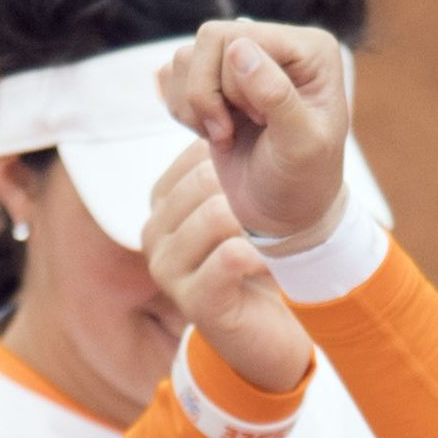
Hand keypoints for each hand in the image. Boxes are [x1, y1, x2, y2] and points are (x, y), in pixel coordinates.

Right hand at [144, 143, 309, 400]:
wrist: (267, 336)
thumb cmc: (257, 261)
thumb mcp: (239, 204)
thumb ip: (227, 163)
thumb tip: (232, 102)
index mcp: (162, 202)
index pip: (195, 153)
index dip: (240, 153)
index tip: (273, 169)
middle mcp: (154, 233)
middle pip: (202, 179)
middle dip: (248, 187)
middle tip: (283, 204)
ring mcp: (168, 270)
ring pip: (214, 215)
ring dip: (257, 224)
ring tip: (280, 236)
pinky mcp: (194, 301)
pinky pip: (229, 258)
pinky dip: (261, 255)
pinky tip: (275, 262)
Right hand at [155, 20, 354, 251]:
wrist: (285, 214)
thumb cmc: (302, 183)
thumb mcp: (301, 147)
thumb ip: (277, 96)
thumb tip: (239, 48)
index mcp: (310, 49)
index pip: (241, 38)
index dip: (234, 85)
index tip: (260, 122)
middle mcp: (278, 44)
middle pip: (209, 40)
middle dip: (210, 95)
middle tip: (233, 131)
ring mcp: (244, 59)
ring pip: (186, 57)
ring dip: (194, 105)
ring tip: (224, 134)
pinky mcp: (216, 80)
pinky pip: (174, 74)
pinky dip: (182, 109)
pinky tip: (212, 131)